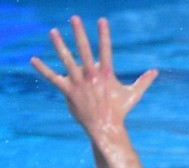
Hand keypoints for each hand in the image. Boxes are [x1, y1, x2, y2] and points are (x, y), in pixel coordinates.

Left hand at [31, 16, 157, 143]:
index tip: (102, 20)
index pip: (106, 50)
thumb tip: (155, 72)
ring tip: (53, 31)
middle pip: (84, 50)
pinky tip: (33, 59)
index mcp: (106, 74)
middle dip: (79, 33)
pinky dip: (42, 69)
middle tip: (75, 18)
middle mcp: (91, 76)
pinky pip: (53, 78)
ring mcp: (79, 83)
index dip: (104, 34)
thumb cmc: (119, 111)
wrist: (105, 128)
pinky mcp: (68, 92)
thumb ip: (143, 81)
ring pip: (67, 60)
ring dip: (59, 45)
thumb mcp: (133, 95)